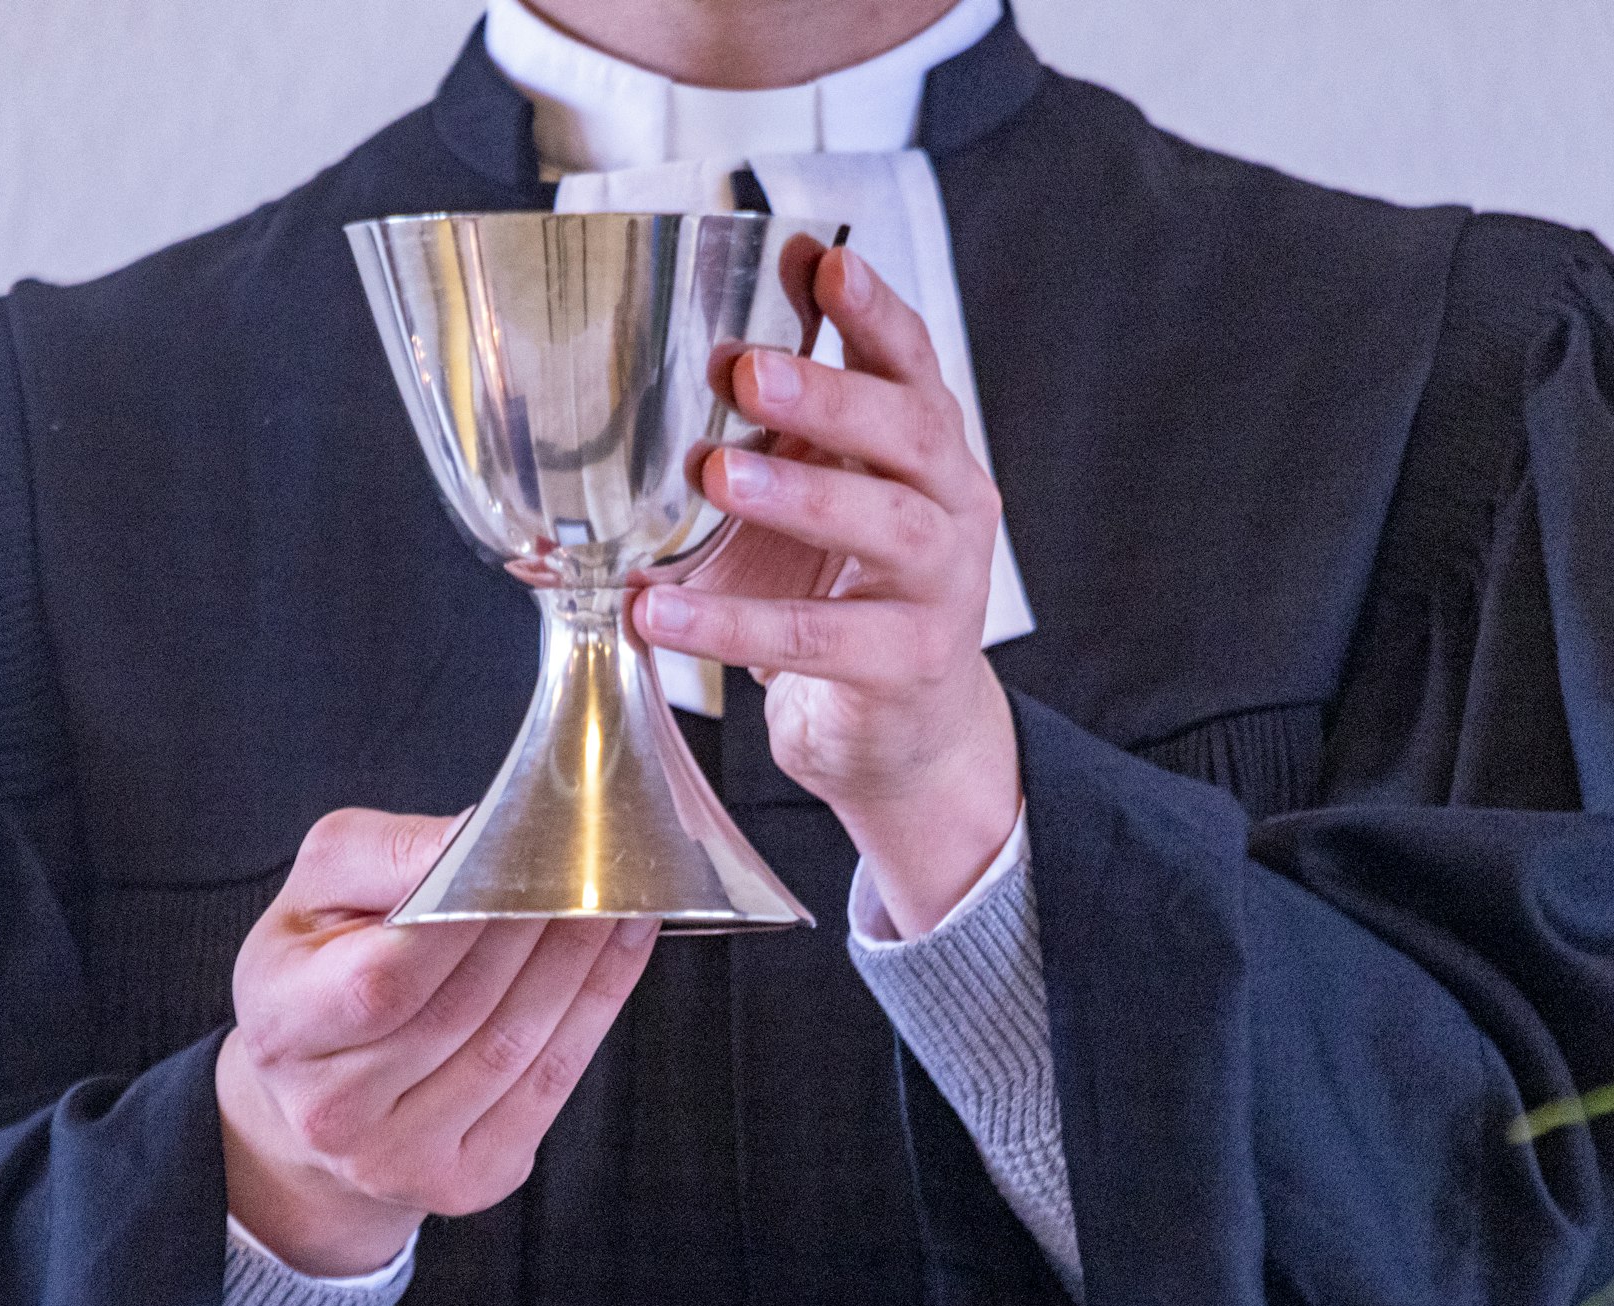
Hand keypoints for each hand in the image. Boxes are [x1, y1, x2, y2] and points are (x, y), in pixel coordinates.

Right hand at [217, 809, 658, 1275]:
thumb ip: (390, 854)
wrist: (313, 1098)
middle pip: (464, 1010)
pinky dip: (596, 1010)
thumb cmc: (318, 971)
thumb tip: (482, 832)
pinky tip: (620, 951)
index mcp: (282, 1026)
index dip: (466, 918)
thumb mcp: (319, 892)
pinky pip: (548, 1087)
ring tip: (619, 897)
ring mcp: (401, 1157)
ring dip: (582, 964)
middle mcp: (334, 1110)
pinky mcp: (466, 1179)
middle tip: (593, 864)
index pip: (386, 977)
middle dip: (540, 929)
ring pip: (516, 1046)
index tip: (528, 854)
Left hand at [632, 247, 1018, 938]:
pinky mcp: (908, 663)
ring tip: (718, 474)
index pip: (911, 363)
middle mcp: (952, 504)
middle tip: (749, 369)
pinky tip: (660, 613)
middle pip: (908, 430)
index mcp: (927, 450)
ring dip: (798, 492)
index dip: (873, 312)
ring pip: (885, 522)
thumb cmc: (842, 600)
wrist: (902, 735)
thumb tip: (668, 361)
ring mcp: (943, 585)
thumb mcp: (816, 505)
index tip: (826, 262)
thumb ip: (775, 439)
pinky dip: (730, 623)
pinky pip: (817, 638)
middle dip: (829, 393)